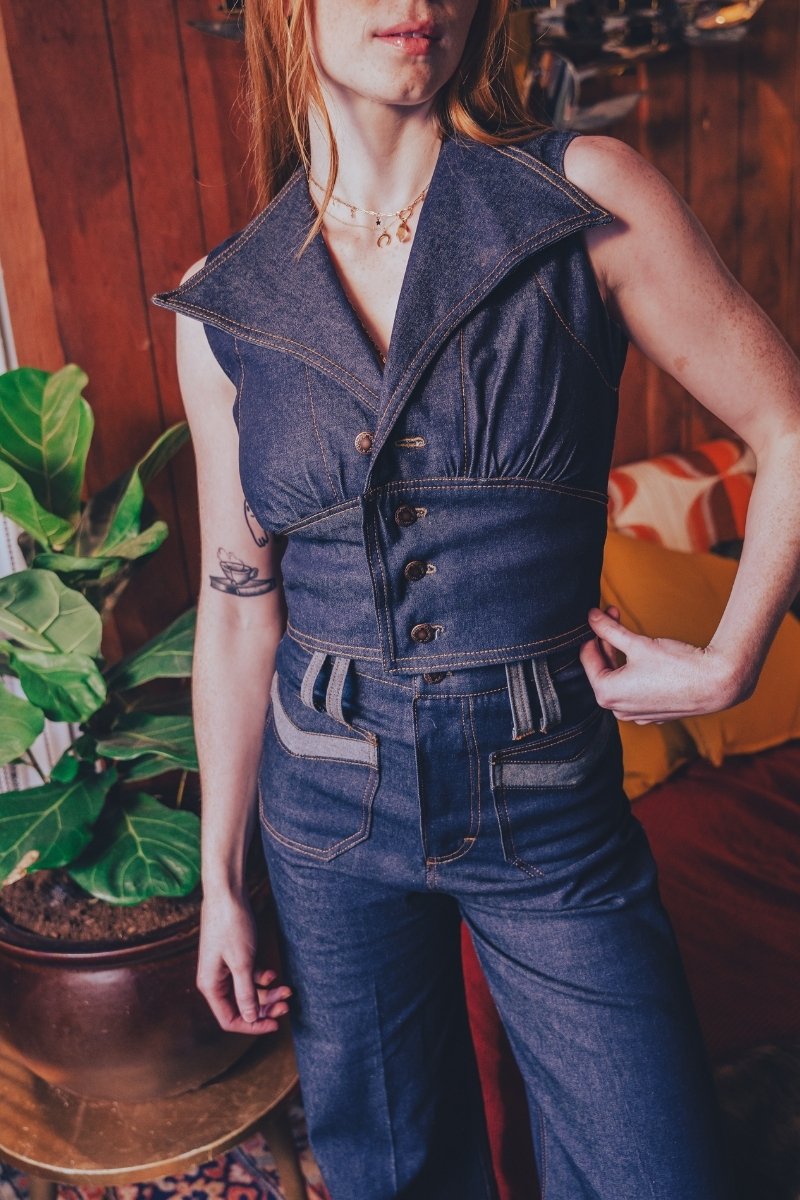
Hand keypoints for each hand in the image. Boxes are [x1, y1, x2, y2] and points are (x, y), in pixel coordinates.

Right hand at [196, 889, 291, 1033]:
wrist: (227, 894)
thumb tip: (251, 1019)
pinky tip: (273, 973)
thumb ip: (246, 994)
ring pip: (248, 992)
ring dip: (268, 993)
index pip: (230, 1019)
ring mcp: (224, 969)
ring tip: (287, 989)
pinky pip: (249, 977)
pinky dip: (262, 978)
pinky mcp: (234, 957)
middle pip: (241, 1007)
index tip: (275, 1024)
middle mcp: (215, 980)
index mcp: (210, 986)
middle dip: (265, 1008)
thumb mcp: (242, 963)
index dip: (252, 1025)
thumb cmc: (231, 926)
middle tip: (286, 1005)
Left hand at [579, 605, 747, 723]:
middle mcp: (617, 709)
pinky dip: (634, 671)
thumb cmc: (677, 666)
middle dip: (607, 640)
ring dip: (620, 654)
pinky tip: (642, 654)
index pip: (588, 658)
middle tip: (613, 613)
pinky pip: (634, 689)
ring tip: (627, 630)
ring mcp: (635, 714)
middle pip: (603, 668)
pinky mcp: (651, 713)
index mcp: (606, 694)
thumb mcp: (637, 643)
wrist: (715, 684)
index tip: (599, 614)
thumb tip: (591, 616)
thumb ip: (609, 630)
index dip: (593, 633)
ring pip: (618, 679)